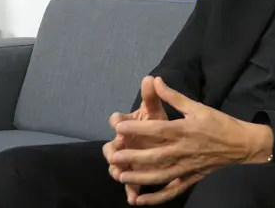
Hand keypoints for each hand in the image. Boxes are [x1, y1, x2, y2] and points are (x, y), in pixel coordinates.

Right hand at [103, 76, 168, 202]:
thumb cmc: (156, 123)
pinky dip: (131, 192)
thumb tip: (150, 78)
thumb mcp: (154, 110)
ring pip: (117, 167)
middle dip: (112, 151)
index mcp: (126, 125)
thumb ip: (151, 96)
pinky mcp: (134, 174)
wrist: (164, 139)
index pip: (117, 121)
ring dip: (118, 172)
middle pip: (111, 147)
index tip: (119, 124)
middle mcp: (122, 143)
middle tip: (114, 154)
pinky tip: (134, 200)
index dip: (117, 122)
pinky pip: (131, 185)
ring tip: (120, 176)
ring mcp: (127, 160)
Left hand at [111, 77, 273, 204]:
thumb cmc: (218, 122)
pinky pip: (173, 190)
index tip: (118, 128)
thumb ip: (174, 96)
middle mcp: (185, 150)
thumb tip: (155, 80)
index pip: (158, 129)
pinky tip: (141, 200)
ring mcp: (188, 166)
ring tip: (120, 176)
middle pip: (157, 155)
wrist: (242, 144)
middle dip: (134, 156)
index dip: (138, 129)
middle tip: (113, 156)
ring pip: (162, 175)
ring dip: (140, 177)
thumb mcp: (197, 106)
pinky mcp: (192, 178)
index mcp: (185, 129)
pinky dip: (157, 197)